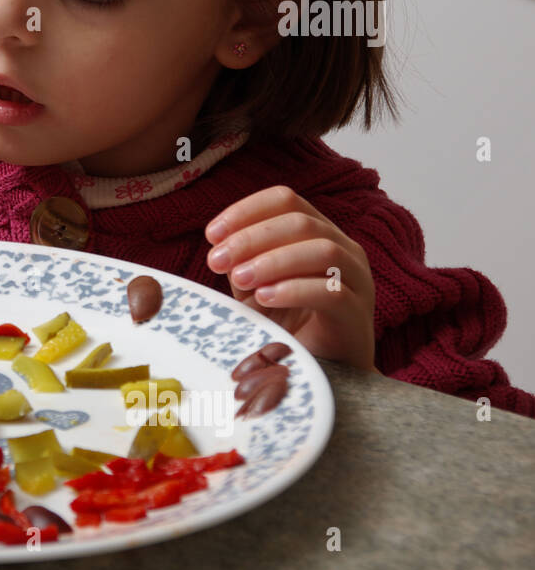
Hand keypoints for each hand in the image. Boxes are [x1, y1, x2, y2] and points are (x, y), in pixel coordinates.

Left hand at [205, 185, 375, 371]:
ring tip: (239, 279)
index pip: (285, 200)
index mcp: (318, 232)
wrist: (317, 369)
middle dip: (251, 238)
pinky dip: (294, 289)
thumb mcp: (254, 284)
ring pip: (323, 251)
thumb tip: (218, 241)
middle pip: (301, 222)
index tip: (211, 234)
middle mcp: (343, 248)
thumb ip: (240, 260)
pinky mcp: (358, 313)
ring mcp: (357, 279)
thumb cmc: (285, 321)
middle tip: (216, 261)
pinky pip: (333, 292)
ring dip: (273, 261)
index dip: (245, 211)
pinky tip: (264, 297)